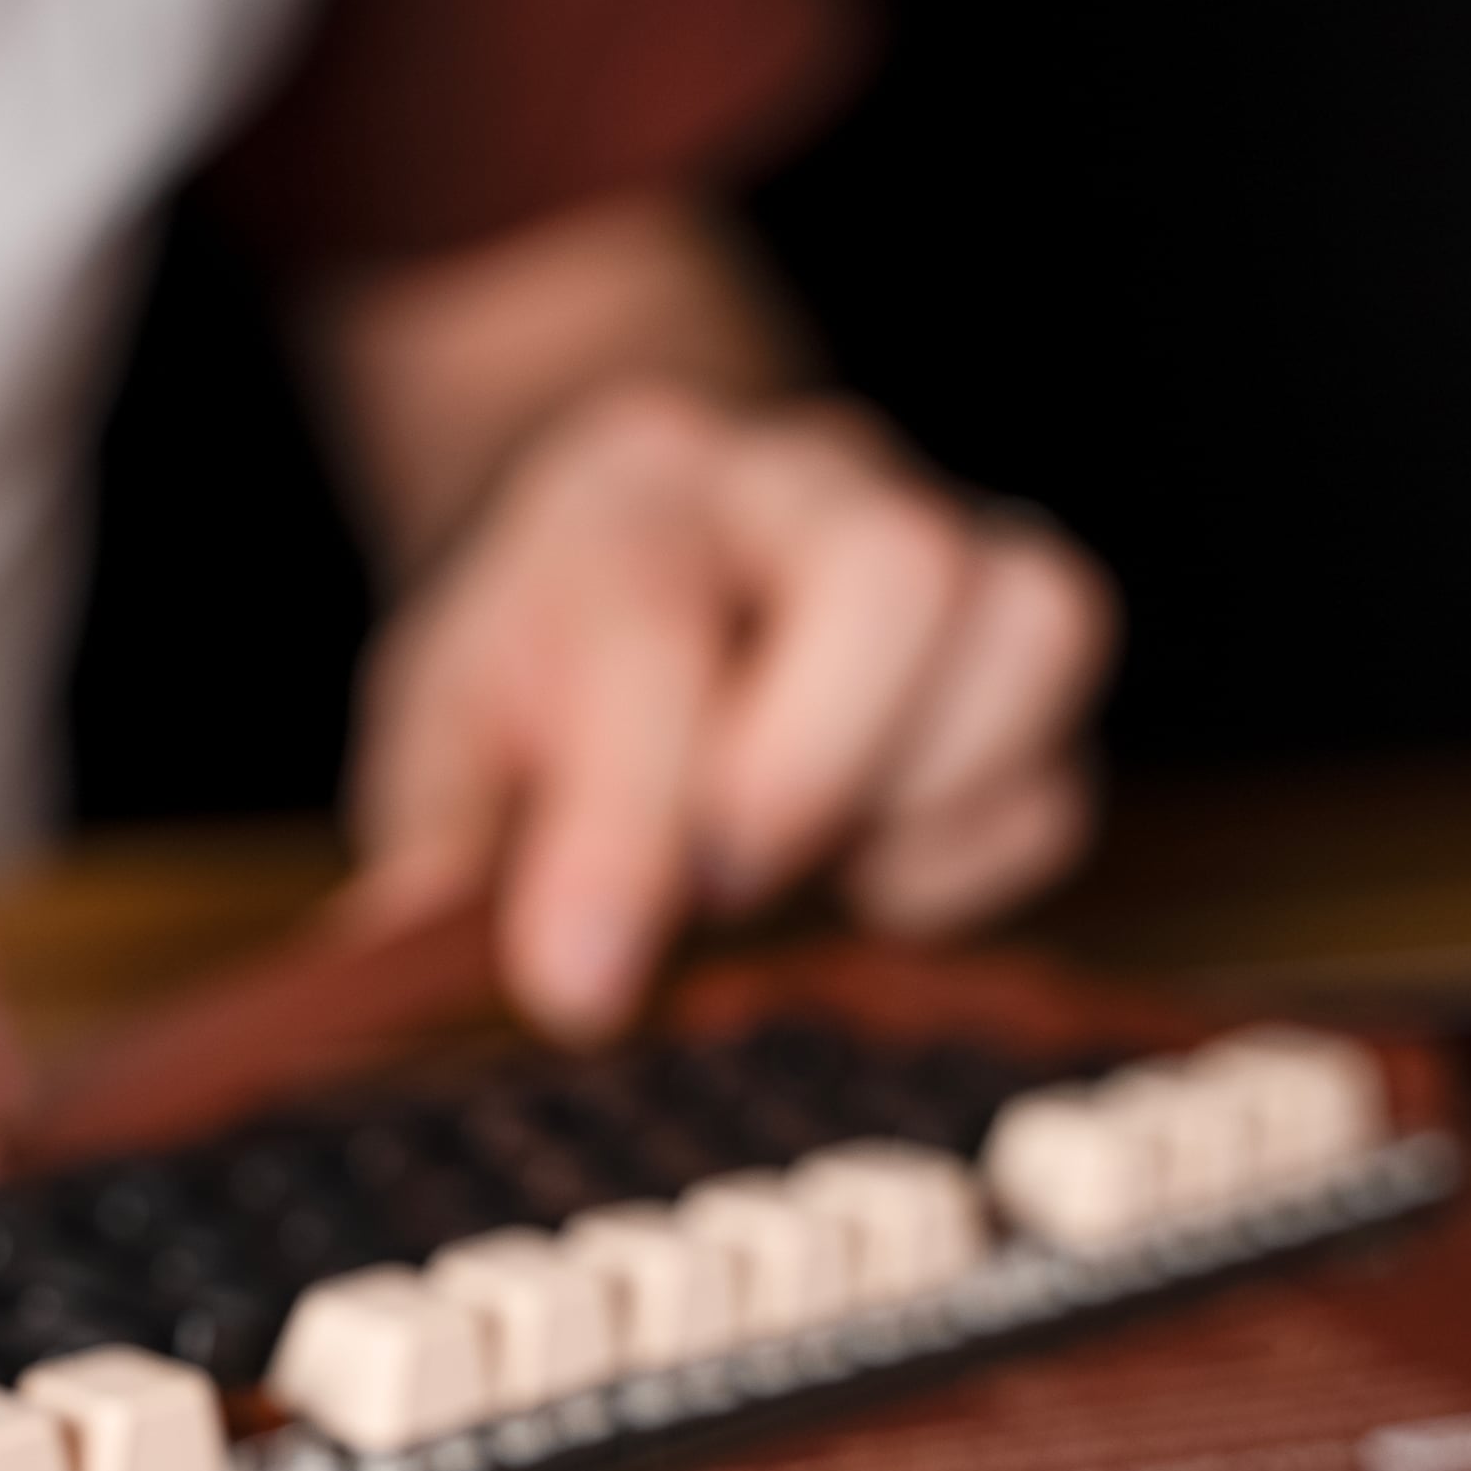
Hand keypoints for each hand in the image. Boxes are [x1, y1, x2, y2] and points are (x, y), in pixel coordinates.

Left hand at [346, 379, 1114, 1038]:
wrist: (638, 529)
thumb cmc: (542, 656)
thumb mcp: (439, 729)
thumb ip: (436, 842)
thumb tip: (410, 957)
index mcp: (625, 497)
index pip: (641, 627)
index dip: (619, 830)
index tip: (579, 987)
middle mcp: (797, 483)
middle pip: (891, 567)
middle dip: (812, 769)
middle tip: (725, 884)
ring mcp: (938, 537)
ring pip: (1030, 620)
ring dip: (930, 794)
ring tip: (823, 871)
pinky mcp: (1018, 641)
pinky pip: (1060, 759)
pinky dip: (980, 850)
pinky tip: (877, 879)